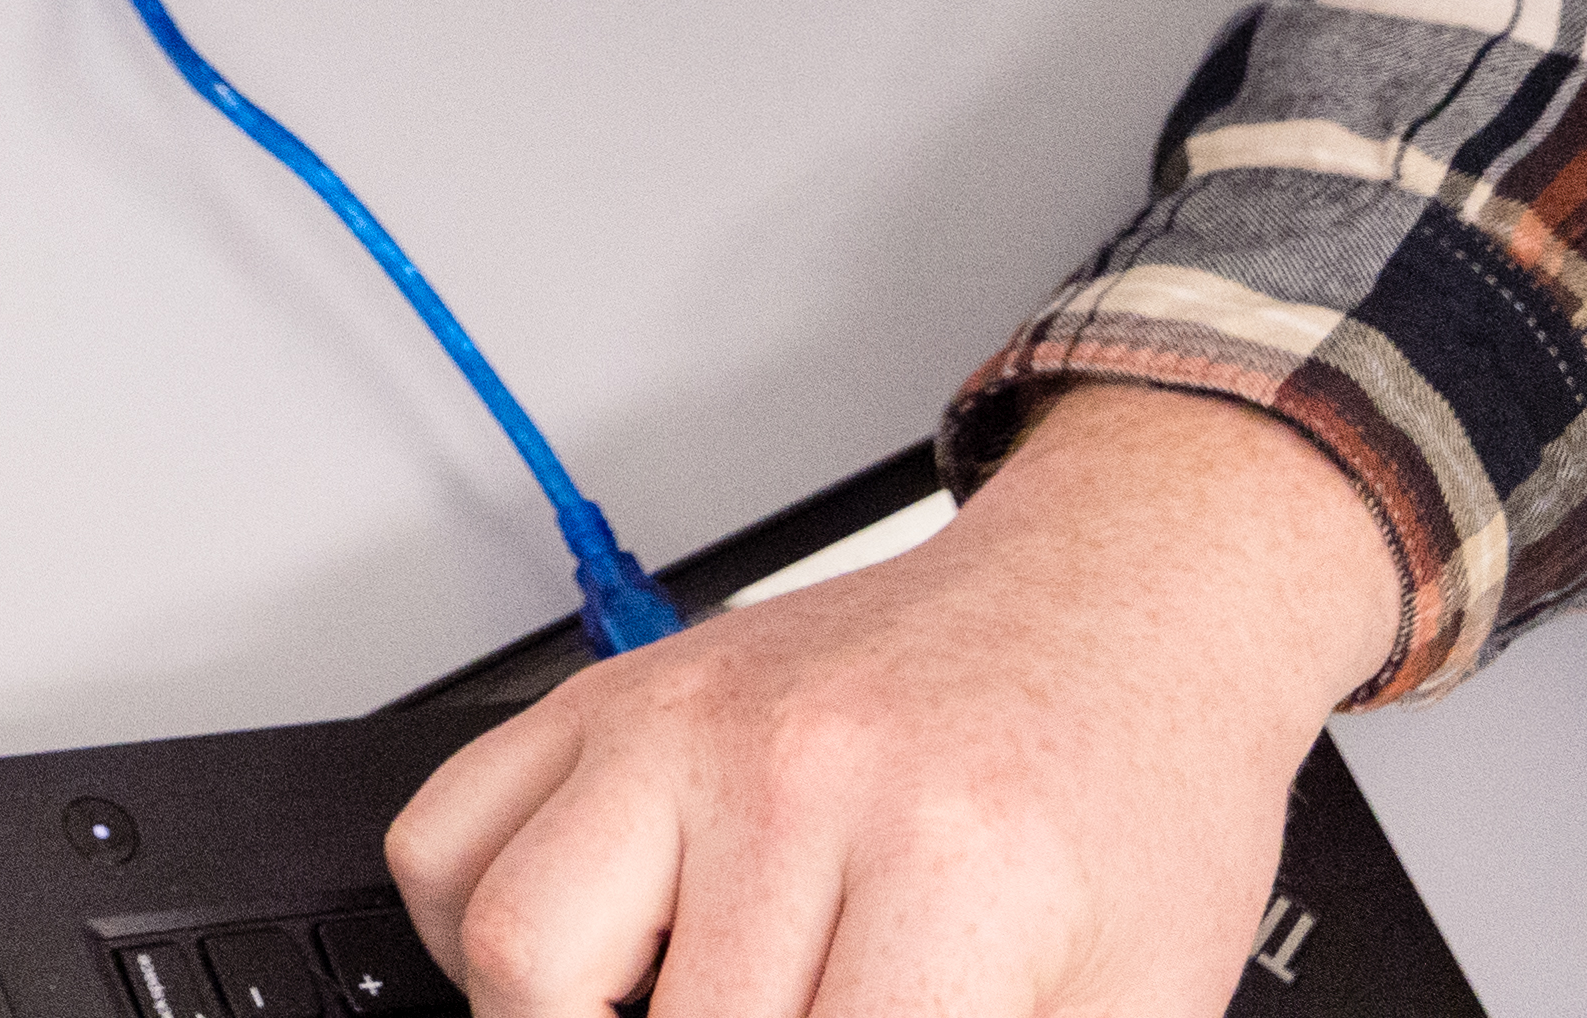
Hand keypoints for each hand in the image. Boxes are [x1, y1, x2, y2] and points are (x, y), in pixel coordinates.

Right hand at [383, 388, 1403, 1015]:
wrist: (1110, 609)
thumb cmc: (1127, 805)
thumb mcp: (1141, 1005)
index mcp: (955, 866)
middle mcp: (789, 774)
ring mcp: (672, 718)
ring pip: (512, 946)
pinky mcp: (604, 693)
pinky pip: (445, 838)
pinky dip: (474, 933)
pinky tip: (587, 961)